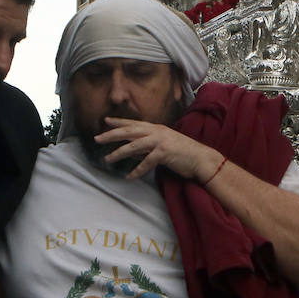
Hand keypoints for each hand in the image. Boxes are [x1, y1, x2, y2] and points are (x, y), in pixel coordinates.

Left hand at [97, 118, 222, 181]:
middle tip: (97, 139)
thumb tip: (131, 151)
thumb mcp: (163, 146)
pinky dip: (137, 170)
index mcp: (156, 128)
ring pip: (134, 145)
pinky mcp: (164, 152)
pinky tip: (129, 177)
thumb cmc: (183, 154)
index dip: (119, 122)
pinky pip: (146, 162)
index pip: (133, 123)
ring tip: (107, 160)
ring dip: (119, 153)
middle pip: (129, 131)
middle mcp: (157, 131)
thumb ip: (147, 147)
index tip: (105, 121)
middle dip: (111, 135)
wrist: (201, 159)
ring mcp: (160, 141)